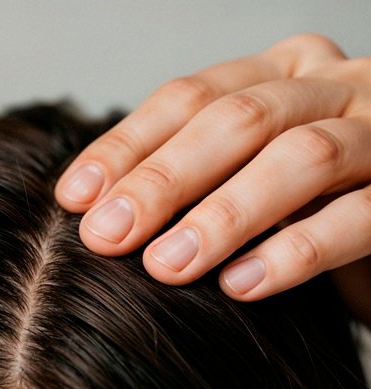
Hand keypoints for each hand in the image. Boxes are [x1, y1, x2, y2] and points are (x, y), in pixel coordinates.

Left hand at [55, 34, 370, 323]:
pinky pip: (358, 217)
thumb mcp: (248, 171)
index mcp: (281, 73)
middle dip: (163, 180)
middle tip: (106, 236)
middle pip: (238, 120)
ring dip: (223, 215)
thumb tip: (92, 211)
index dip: (127, 145)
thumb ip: (192, 174)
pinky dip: (295, 252)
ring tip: (166, 266)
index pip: (190, 97)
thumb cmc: (312, 202)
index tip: (74, 198)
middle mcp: (332, 87)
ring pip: (300, 157)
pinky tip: (241, 286)